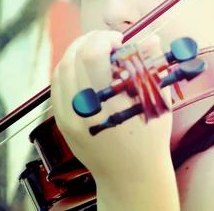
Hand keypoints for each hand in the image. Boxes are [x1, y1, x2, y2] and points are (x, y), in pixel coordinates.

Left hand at [50, 30, 173, 182]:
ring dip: (76, 53)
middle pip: (72, 58)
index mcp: (108, 100)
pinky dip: (68, 70)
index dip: (103, 38)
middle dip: (89, 41)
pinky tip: (84, 70)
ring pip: (60, 70)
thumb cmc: (150, 137)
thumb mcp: (156, 100)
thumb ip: (152, 66)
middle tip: (106, 41)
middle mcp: (83, 107)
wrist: (131, 174)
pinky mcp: (62, 121)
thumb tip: (151, 39)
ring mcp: (68, 115)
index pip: (91, 54)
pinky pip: (57, 87)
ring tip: (95, 52)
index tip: (119, 40)